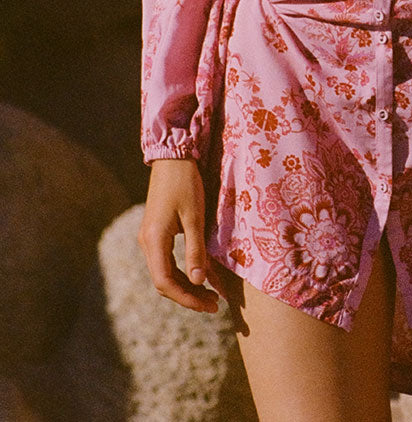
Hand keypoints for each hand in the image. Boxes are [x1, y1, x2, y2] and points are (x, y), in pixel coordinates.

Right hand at [138, 158, 219, 312]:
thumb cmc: (185, 183)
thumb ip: (195, 249)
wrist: (172, 157)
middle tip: (213, 304)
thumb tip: (198, 282)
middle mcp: (147, 242)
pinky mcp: (155, 232)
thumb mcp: (195, 216)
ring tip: (208, 294)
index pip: (165, 283)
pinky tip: (197, 275)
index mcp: (154, 240)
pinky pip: (164, 261)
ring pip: (163, 273)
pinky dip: (180, 273)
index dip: (186, 298)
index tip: (209, 305)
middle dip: (187, 296)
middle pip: (163, 282)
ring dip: (184, 286)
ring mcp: (149, 238)